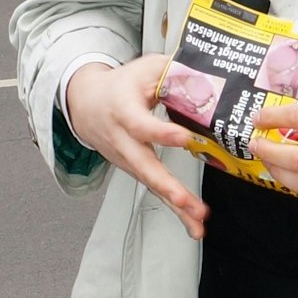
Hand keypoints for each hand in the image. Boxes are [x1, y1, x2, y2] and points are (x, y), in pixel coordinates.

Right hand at [64, 54, 206, 239]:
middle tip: (183, 199)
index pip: (141, 125)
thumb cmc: (122, 85)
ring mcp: (129, 160)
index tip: (184, 138)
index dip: (161, 133)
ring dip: (175, 206)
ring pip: (151, 185)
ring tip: (198, 221)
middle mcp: (123, 141)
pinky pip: (156, 192)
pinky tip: (195, 227)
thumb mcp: (145, 69)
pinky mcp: (138, 172)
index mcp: (124, 111)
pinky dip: (176, 212)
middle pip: (142, 166)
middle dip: (165, 185)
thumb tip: (209, 76)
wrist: (88, 106)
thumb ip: (174, 71)